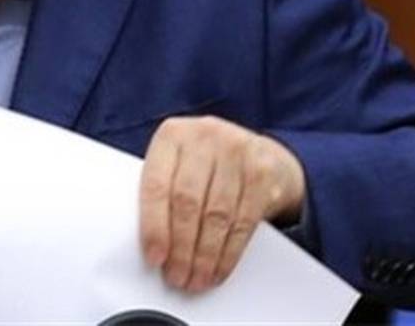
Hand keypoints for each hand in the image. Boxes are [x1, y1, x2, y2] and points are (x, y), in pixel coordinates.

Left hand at [139, 115, 305, 292]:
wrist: (260, 155)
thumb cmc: (207, 167)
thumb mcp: (180, 165)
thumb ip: (163, 192)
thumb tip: (152, 245)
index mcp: (172, 135)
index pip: (156, 185)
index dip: (154, 226)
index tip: (154, 258)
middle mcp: (204, 135)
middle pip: (187, 202)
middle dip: (181, 248)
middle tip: (177, 276)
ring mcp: (236, 150)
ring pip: (216, 215)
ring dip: (205, 256)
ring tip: (196, 279)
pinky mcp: (262, 171)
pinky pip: (243, 221)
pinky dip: (229, 252)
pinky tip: (219, 269)